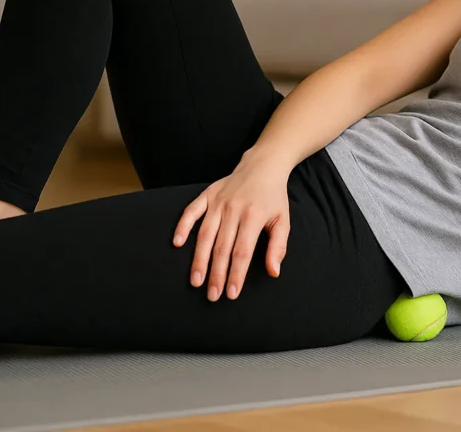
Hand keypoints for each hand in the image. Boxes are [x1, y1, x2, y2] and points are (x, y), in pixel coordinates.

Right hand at [172, 150, 291, 301]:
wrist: (263, 165)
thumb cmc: (274, 197)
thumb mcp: (283, 220)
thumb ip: (278, 247)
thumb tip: (274, 272)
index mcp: (254, 216)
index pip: (242, 252)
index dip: (236, 274)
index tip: (231, 294)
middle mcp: (233, 209)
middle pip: (222, 247)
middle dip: (216, 274)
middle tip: (212, 295)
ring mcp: (218, 201)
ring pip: (205, 234)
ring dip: (198, 259)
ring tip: (195, 280)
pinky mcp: (207, 194)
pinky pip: (191, 211)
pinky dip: (183, 226)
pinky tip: (177, 243)